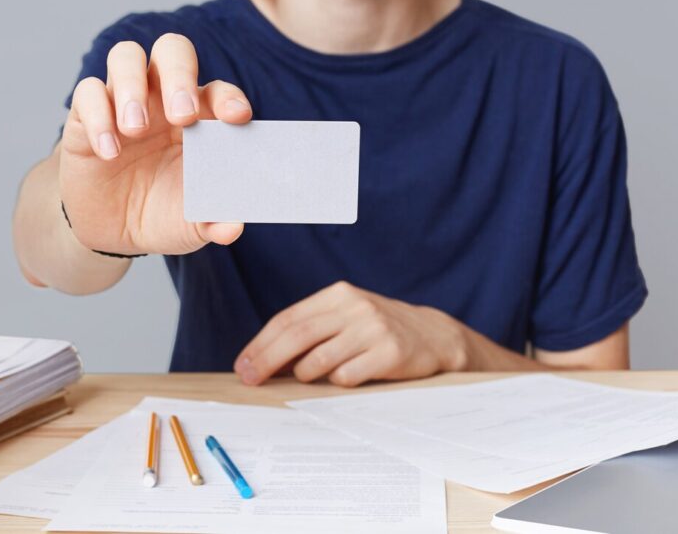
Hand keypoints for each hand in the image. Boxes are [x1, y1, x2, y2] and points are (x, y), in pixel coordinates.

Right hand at [59, 34, 251, 255]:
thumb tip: (232, 228)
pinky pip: (88, 93)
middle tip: (182, 116)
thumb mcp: (192, 225)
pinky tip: (110, 152)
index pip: (218, 91)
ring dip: (132, 87)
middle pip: (172, 52)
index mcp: (200, 118)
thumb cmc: (163, 213)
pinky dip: (99, 117)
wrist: (114, 230)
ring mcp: (124, 102)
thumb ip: (213, 221)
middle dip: (179, 75)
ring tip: (136, 129)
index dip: (229, 98)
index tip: (236, 117)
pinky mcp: (85, 116)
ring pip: (126, 57)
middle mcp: (163, 98)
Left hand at [234, 281, 470, 386]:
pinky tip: (346, 378)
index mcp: (339, 294)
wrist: (434, 336)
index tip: (243, 365)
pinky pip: (347, 376)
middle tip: (250, 380)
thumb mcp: (348, 315)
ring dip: (305, 375)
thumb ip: (313, 328)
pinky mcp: (390, 353)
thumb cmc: (379, 329)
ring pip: (320, 360)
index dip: (261, 344)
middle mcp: (355, 307)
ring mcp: (374, 329)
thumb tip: (265, 357)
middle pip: (297, 337)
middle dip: (267, 361)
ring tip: (306, 379)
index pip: (288, 319)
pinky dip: (337, 383)